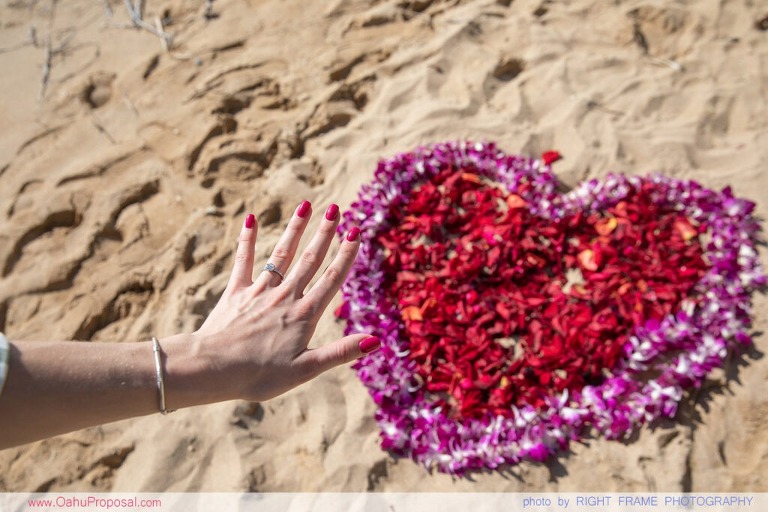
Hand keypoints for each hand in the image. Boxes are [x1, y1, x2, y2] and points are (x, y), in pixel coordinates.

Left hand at [190, 201, 378, 402]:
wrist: (211, 368)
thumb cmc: (259, 375)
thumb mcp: (305, 370)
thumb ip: (340, 352)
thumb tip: (376, 340)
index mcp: (304, 315)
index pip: (331, 279)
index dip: (345, 255)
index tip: (355, 231)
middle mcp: (285, 297)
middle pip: (309, 259)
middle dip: (324, 233)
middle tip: (336, 208)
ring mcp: (259, 292)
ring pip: (281, 254)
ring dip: (295, 229)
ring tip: (305, 205)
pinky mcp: (235, 292)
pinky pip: (243, 261)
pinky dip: (246, 240)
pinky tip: (250, 219)